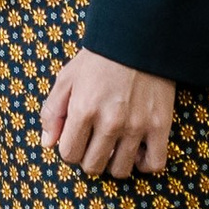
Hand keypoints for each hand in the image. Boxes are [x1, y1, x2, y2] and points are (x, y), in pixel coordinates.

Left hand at [40, 49, 174, 179]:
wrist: (138, 37)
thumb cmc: (100, 58)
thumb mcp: (67, 78)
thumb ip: (53, 112)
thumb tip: (47, 143)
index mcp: (83, 110)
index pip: (69, 155)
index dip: (70, 149)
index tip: (77, 139)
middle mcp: (110, 122)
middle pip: (93, 166)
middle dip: (89, 159)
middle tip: (94, 144)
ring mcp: (137, 126)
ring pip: (121, 170)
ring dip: (114, 163)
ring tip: (115, 147)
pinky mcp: (160, 125)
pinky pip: (154, 164)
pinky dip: (145, 164)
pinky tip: (138, 151)